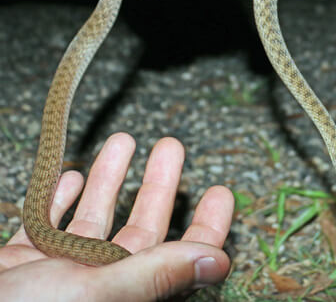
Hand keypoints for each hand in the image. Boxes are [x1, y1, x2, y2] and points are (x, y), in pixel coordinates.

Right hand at [0, 133, 233, 300]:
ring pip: (93, 216)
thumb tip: (219, 261)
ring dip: (108, 178)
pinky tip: (73, 176)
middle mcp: (98, 282)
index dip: (207, 226)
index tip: (221, 191)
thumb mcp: (97, 294)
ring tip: (124, 140)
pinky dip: (61, 198)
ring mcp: (58, 270)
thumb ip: (155, 274)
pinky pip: (47, 223)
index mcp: (125, 292)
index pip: (182, 257)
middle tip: (171, 146)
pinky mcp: (23, 262)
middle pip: (140, 226)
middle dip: (158, 183)